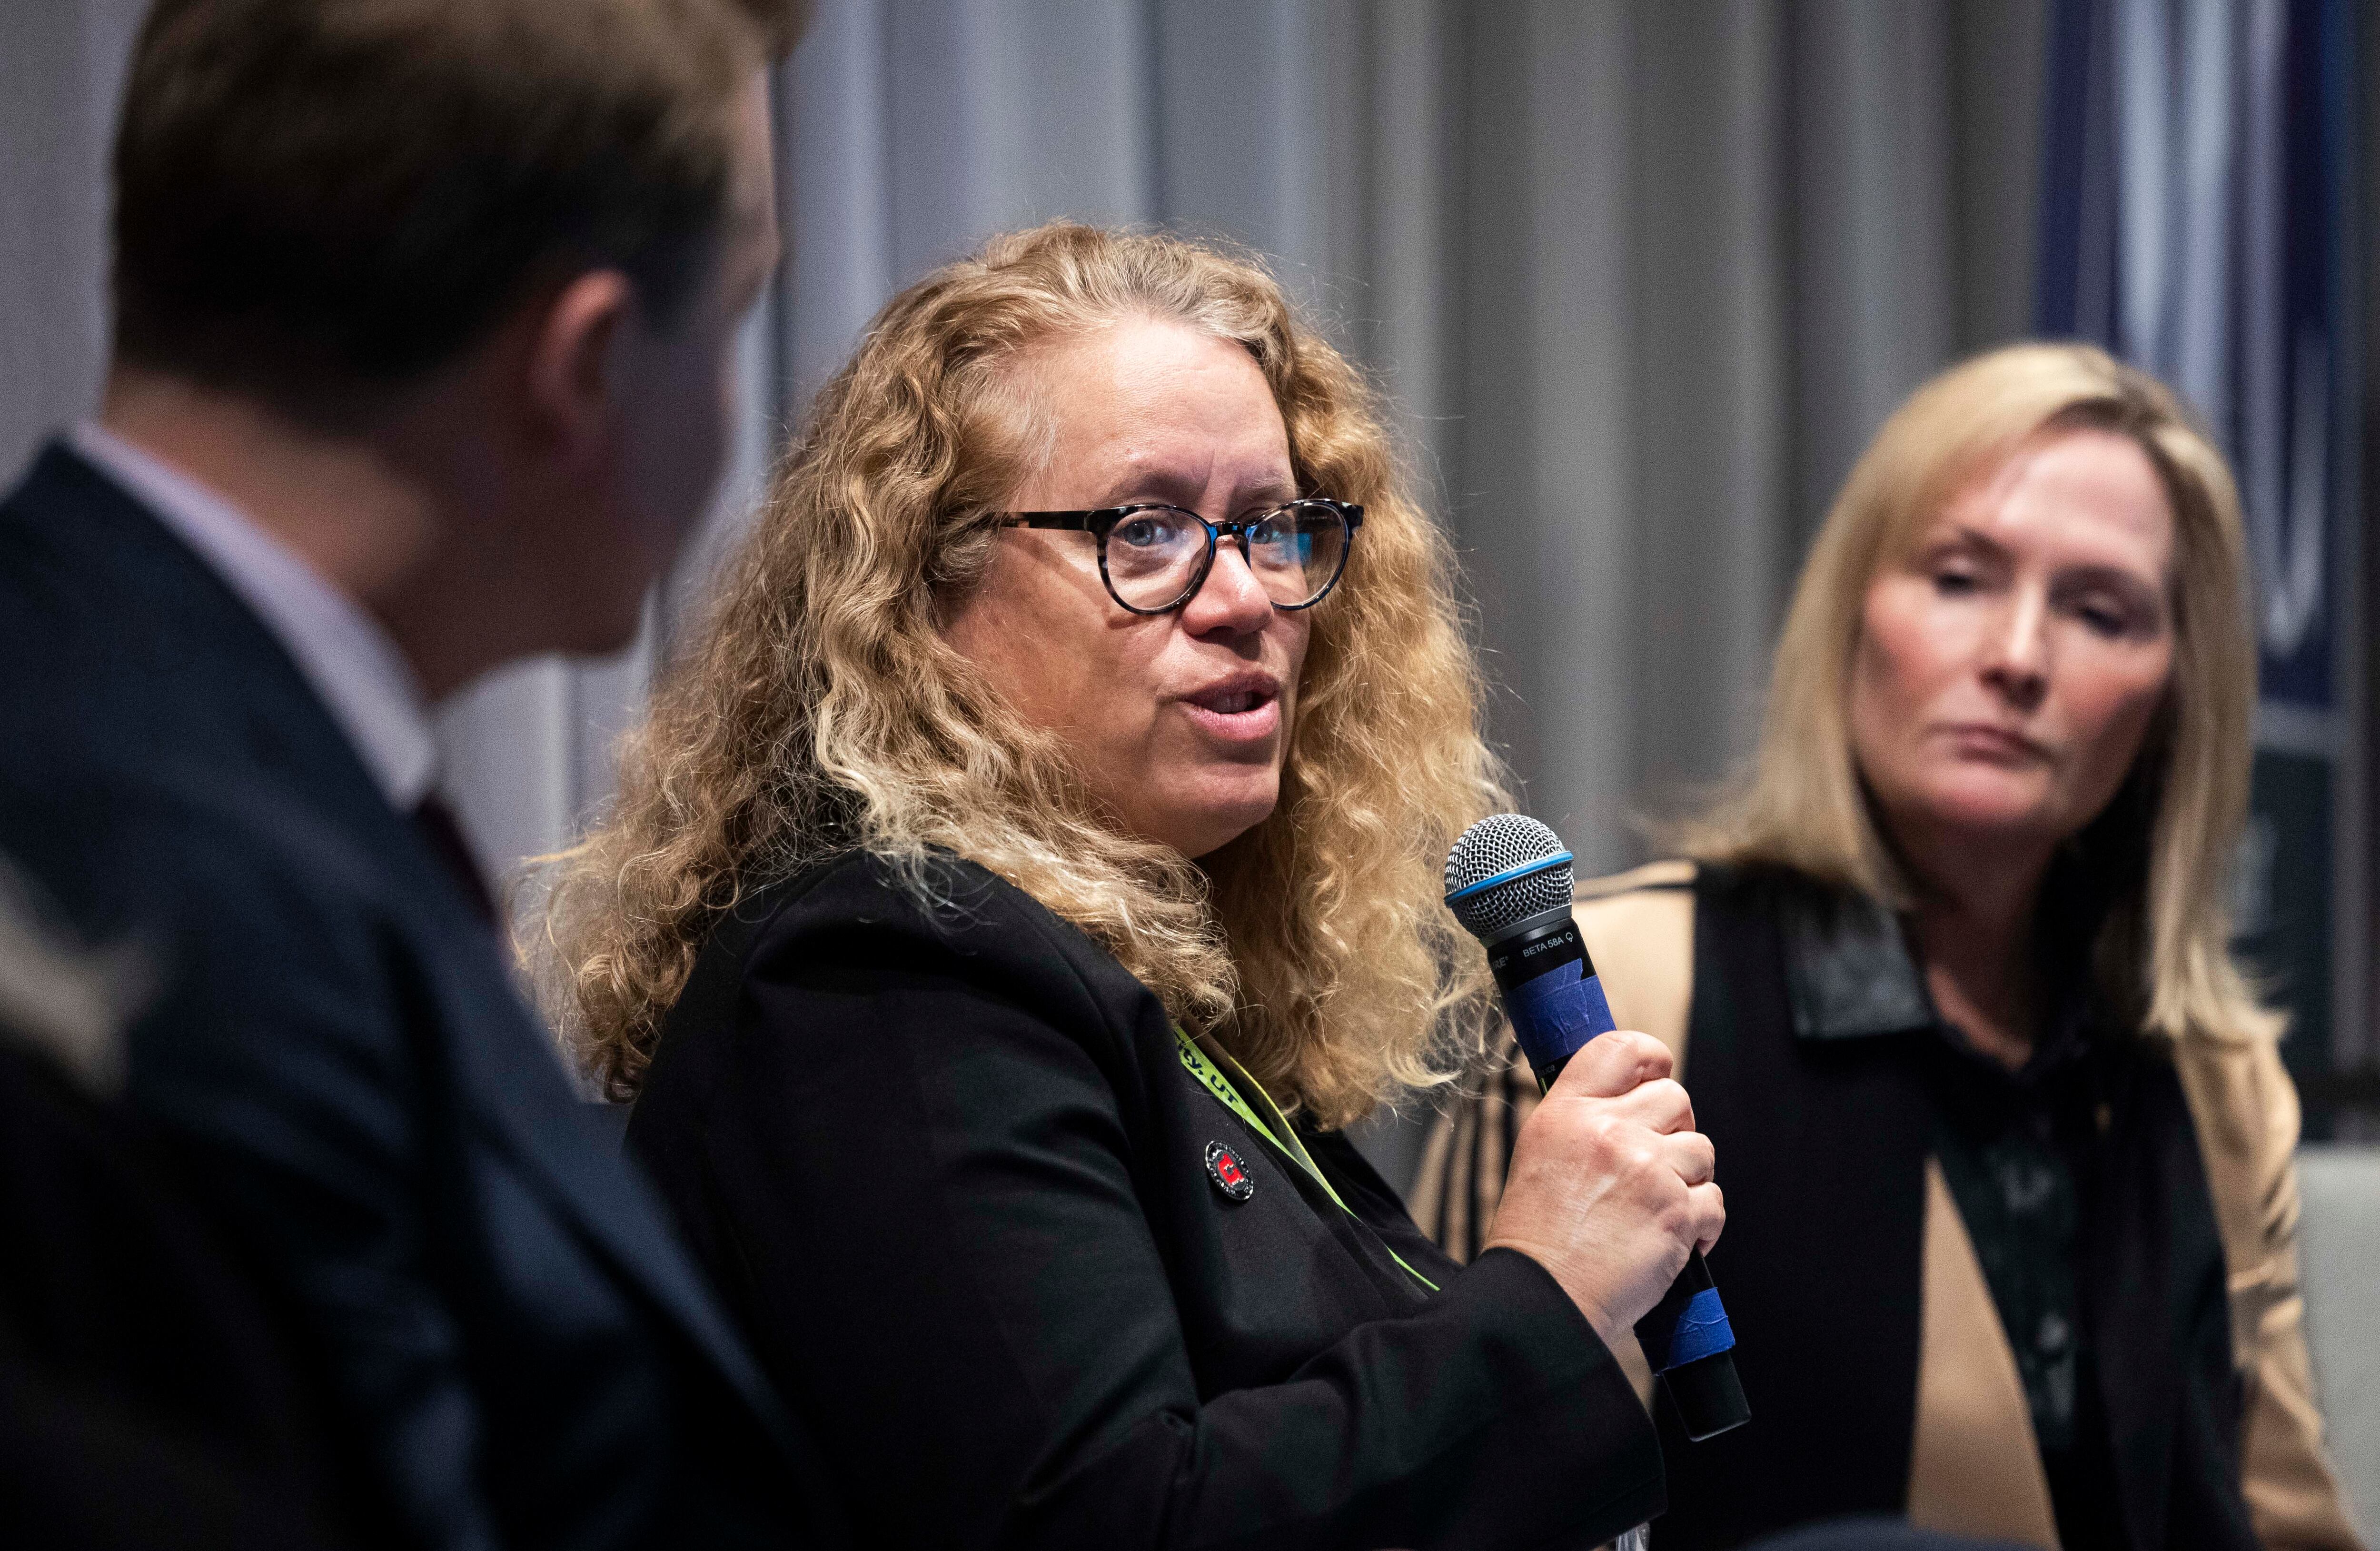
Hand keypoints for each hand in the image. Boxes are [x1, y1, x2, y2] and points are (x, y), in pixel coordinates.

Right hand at [1481, 1031, 1722, 1350]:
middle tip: (1655, 1164)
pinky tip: (1672, 1240)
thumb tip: (1632, 1104)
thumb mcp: (1541, 1154)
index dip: (1651, 1057)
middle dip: (1675, 1129)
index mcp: (1566, 1112)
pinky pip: (1714, 1200)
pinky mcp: (1677, 1212)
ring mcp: (1646, 1169)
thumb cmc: (1537, 1239)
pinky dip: (1702, 1223)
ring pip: (1701, 1150)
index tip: (1657, 1074)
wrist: (1543, 1300)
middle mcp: (1607, 1130)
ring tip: (1658, 1208)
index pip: (1621, 1048)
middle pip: (1675, 1097)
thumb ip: (1584, 1122)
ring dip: (1689, 1179)